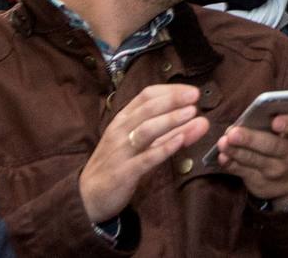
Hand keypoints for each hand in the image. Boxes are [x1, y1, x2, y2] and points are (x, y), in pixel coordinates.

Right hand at [79, 85, 208, 224]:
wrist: (88, 196)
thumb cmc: (117, 164)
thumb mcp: (140, 144)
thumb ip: (168, 132)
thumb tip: (198, 119)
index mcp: (123, 119)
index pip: (146, 96)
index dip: (170, 91)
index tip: (191, 90)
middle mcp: (121, 131)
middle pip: (147, 109)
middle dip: (172, 100)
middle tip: (195, 95)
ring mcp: (122, 150)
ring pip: (146, 129)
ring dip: (170, 119)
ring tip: (192, 112)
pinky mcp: (125, 172)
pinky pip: (145, 158)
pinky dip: (164, 148)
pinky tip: (180, 140)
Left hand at [214, 111, 287, 202]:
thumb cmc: (281, 143)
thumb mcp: (284, 132)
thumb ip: (267, 122)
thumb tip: (240, 122)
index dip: (287, 124)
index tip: (275, 122)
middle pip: (272, 146)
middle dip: (251, 139)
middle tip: (233, 134)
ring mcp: (277, 170)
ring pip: (255, 160)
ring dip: (236, 151)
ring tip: (222, 143)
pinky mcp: (260, 181)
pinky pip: (243, 172)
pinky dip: (231, 164)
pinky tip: (222, 157)